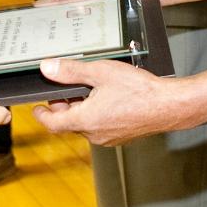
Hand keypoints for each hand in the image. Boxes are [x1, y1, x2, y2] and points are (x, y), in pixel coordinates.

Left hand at [33, 58, 197, 145]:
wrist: (170, 106)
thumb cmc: (139, 90)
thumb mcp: (101, 72)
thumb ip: (71, 71)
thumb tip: (48, 68)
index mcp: (86, 120)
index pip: (53, 124)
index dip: (41, 115)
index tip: (37, 107)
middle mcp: (95, 134)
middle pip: (68, 122)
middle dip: (63, 105)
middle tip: (67, 86)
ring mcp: (109, 138)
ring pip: (84, 124)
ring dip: (80, 108)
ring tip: (89, 87)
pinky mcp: (120, 136)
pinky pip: (99, 127)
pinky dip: (95, 113)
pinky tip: (105, 96)